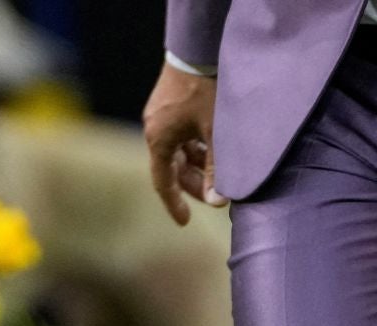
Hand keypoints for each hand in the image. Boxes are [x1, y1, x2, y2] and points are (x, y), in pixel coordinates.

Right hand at [143, 63, 225, 225]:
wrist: (197, 52)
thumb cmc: (208, 94)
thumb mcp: (217, 135)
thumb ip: (218, 170)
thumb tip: (219, 203)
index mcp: (159, 140)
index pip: (163, 181)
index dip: (174, 203)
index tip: (184, 222)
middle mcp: (155, 130)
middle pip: (173, 169)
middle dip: (195, 184)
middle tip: (219, 196)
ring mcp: (161, 118)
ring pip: (178, 153)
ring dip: (198, 166)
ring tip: (222, 172)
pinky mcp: (169, 108)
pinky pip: (180, 137)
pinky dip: (196, 149)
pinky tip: (216, 150)